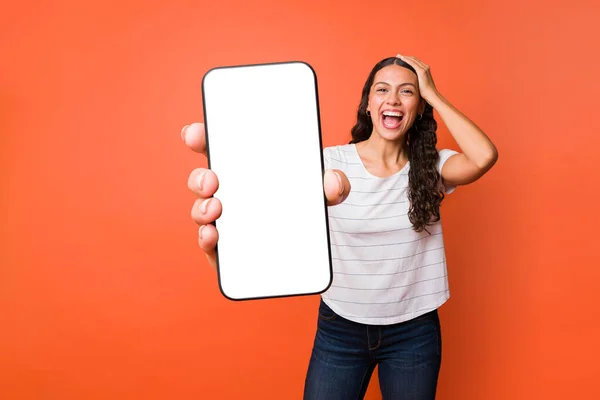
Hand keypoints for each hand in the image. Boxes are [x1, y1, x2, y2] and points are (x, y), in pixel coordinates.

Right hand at [181, 122, 349, 269]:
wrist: (309, 241)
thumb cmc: (304, 201)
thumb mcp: (323, 188)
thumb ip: (334, 183)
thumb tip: (333, 183)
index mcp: (245, 168)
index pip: (216, 147)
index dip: (199, 137)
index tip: (195, 134)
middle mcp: (228, 192)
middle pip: (202, 179)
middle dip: (200, 177)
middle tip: (213, 180)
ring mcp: (224, 219)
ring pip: (202, 211)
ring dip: (201, 209)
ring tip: (215, 209)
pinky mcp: (226, 248)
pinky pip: (209, 243)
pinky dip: (206, 239)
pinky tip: (212, 236)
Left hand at [396, 54, 438, 102]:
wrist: (431, 95)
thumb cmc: (426, 93)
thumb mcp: (420, 85)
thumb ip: (417, 81)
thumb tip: (411, 83)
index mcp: (425, 70)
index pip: (416, 62)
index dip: (409, 59)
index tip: (402, 58)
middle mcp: (425, 67)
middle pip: (414, 59)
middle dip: (406, 57)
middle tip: (398, 56)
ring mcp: (424, 68)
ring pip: (413, 59)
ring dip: (405, 57)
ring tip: (398, 56)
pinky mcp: (422, 71)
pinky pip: (412, 63)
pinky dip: (407, 60)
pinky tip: (401, 59)